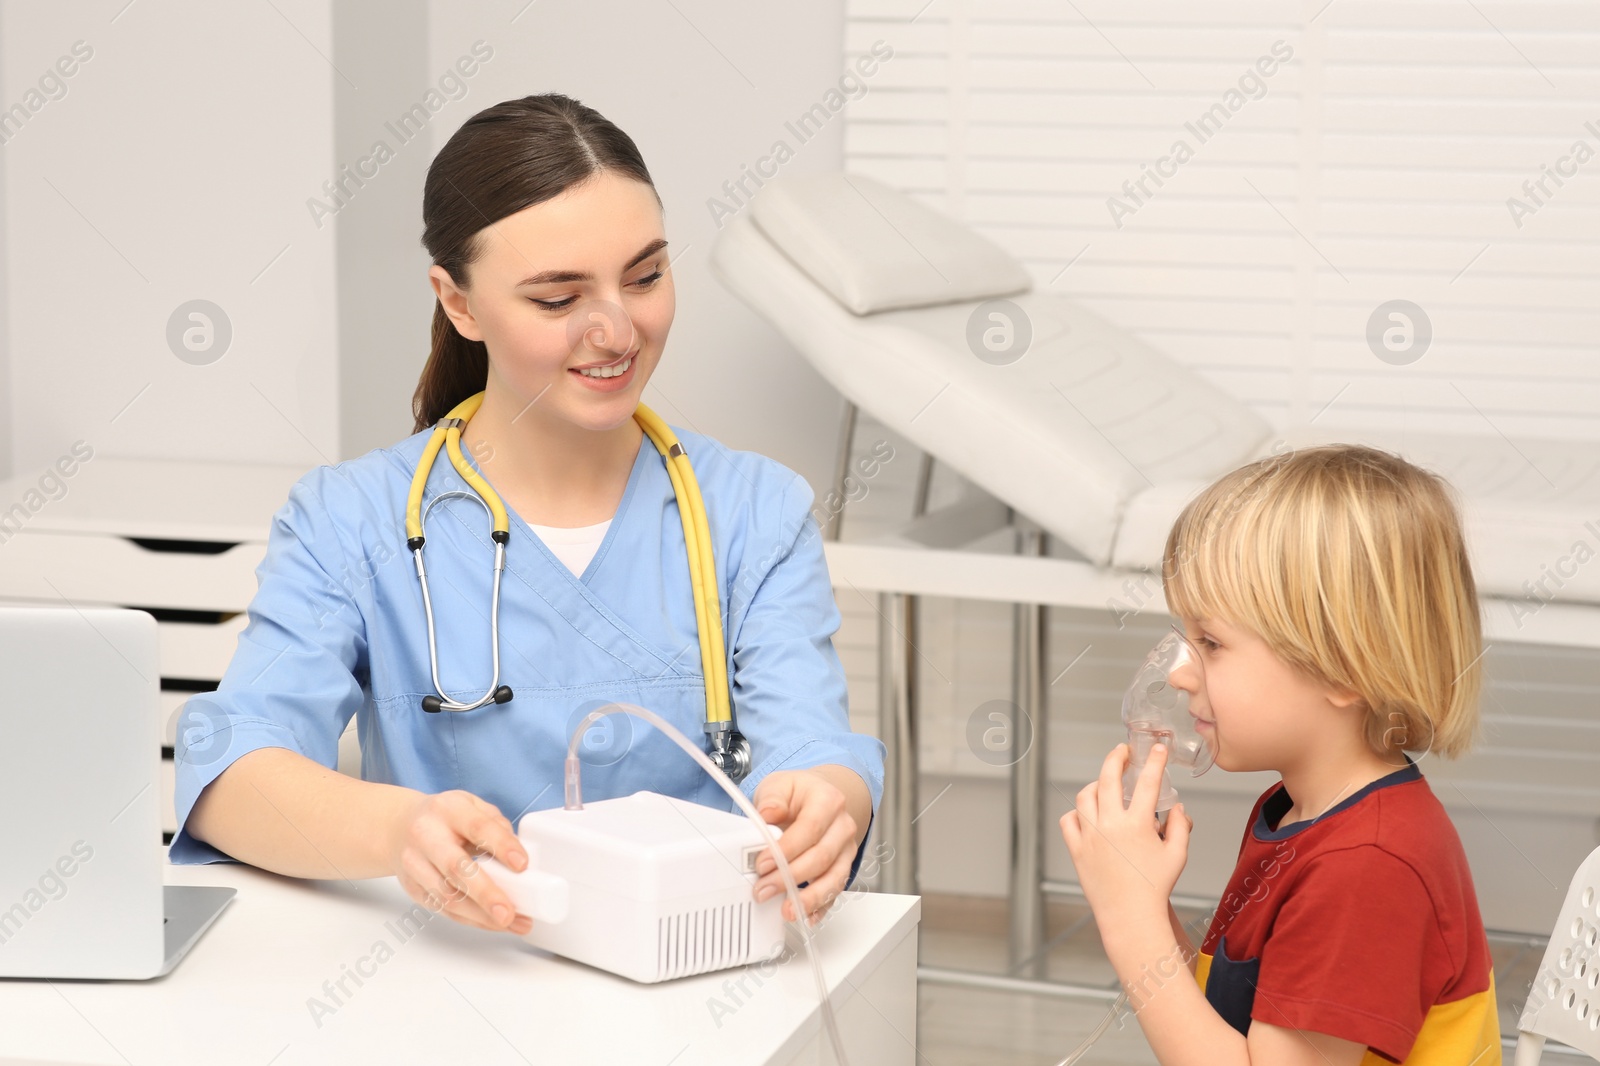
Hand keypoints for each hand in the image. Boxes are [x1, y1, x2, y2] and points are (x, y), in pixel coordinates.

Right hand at [387, 790, 532, 934]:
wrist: (398, 827)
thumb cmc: (444, 817)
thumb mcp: (471, 805)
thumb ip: (496, 825)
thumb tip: (518, 854)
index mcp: (448, 809)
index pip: (477, 827)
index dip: (501, 846)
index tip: (522, 865)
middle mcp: (427, 835)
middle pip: (456, 868)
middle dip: (486, 893)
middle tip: (509, 912)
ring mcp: (415, 864)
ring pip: (447, 896)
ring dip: (481, 916)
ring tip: (510, 922)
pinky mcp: (412, 888)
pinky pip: (443, 909)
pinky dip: (470, 919)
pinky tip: (491, 923)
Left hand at [750, 770, 860, 925]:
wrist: (820, 797)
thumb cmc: (799, 794)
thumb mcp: (780, 785)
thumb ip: (772, 799)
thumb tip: (766, 815)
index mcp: (828, 801)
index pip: (810, 828)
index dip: (786, 850)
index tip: (762, 864)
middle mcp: (842, 827)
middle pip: (821, 857)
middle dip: (790, 877)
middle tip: (764, 889)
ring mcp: (846, 850)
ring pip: (834, 879)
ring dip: (810, 898)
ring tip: (788, 910)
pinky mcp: (843, 868)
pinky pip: (836, 891)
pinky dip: (821, 907)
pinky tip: (807, 916)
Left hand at [1059, 743, 1192, 929]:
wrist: (1130, 916)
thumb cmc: (1155, 888)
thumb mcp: (1177, 855)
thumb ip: (1180, 827)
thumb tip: (1178, 809)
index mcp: (1137, 825)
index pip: (1148, 782)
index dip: (1155, 761)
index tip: (1158, 749)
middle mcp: (1110, 825)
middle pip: (1108, 777)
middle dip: (1116, 757)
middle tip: (1123, 752)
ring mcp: (1090, 836)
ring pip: (1084, 796)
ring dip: (1095, 784)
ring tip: (1105, 784)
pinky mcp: (1076, 849)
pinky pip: (1068, 821)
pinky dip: (1076, 814)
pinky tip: (1087, 814)